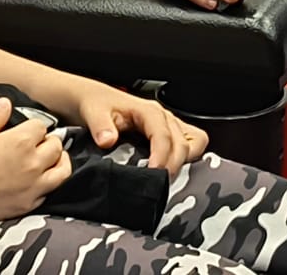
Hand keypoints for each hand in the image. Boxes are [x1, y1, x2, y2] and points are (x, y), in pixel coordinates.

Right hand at [0, 98, 72, 225]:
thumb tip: (6, 103)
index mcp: (21, 141)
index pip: (41, 126)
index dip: (33, 126)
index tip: (26, 129)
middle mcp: (31, 164)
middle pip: (56, 147)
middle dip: (48, 141)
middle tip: (38, 143)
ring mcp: (31, 187)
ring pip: (62, 171)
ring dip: (58, 162)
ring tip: (49, 160)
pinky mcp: (25, 206)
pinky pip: (48, 193)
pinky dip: (46, 185)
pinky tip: (36, 181)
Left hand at [71, 84, 209, 173]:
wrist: (96, 100)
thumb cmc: (97, 105)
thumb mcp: (93, 113)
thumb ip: (100, 126)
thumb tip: (108, 140)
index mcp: (148, 111)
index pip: (164, 136)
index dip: (162, 157)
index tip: (154, 175)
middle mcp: (163, 117)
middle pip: (182, 143)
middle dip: (173, 166)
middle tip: (157, 186)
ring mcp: (169, 125)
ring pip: (193, 144)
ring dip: (183, 163)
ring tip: (165, 180)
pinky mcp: (170, 133)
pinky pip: (191, 144)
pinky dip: (187, 159)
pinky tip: (171, 171)